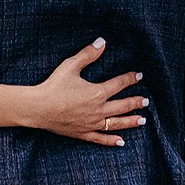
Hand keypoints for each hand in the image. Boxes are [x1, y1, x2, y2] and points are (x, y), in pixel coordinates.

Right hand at [19, 38, 147, 144]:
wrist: (38, 108)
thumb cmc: (53, 86)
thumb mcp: (70, 66)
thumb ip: (88, 54)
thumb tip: (102, 42)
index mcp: (97, 93)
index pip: (119, 84)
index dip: (130, 79)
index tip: (139, 76)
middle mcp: (98, 110)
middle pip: (122, 106)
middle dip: (135, 102)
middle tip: (146, 101)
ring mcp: (91, 123)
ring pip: (116, 123)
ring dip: (130, 121)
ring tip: (142, 120)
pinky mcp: (83, 133)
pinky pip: (101, 138)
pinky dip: (111, 140)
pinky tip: (121, 142)